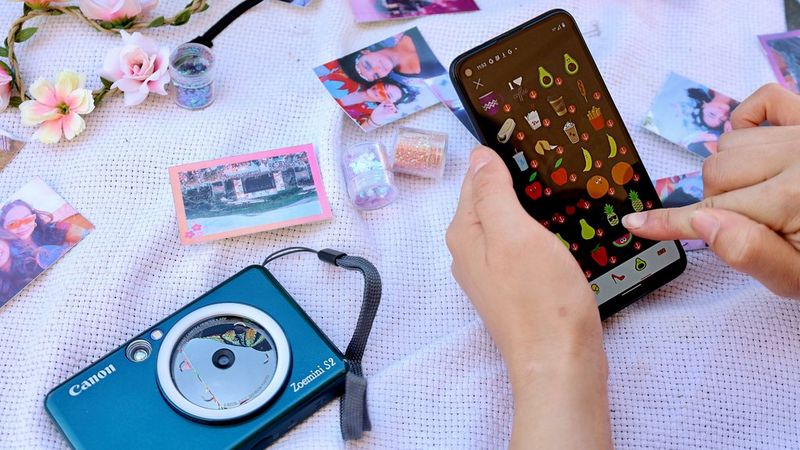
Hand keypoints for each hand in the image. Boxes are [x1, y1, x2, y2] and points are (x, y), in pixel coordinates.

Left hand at [447, 146, 610, 448]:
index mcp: (464, 234)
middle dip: (515, 183)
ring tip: (558, 192)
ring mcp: (491, 274)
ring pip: (507, 225)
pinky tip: (558, 232)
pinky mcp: (514, 289)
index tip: (528, 143)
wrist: (559, 362)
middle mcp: (470, 253)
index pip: (475, 180)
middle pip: (489, 203)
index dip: (500, 160)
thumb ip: (492, 193)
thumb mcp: (514, 233)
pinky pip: (521, 248)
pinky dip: (536, 234)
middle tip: (550, 165)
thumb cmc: (540, 297)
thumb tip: (478, 156)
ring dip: (528, 209)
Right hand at [622, 83, 799, 298]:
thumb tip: (699, 223)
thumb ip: (750, 253)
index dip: (669, 223)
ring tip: (760, 196)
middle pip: (714, 175)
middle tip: (746, 226)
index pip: (711, 213)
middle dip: (715, 203)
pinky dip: (747, 121)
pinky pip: (764, 100)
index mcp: (792, 201)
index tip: (636, 223)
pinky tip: (757, 147)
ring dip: (731, 172)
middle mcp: (798, 157)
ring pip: (730, 145)